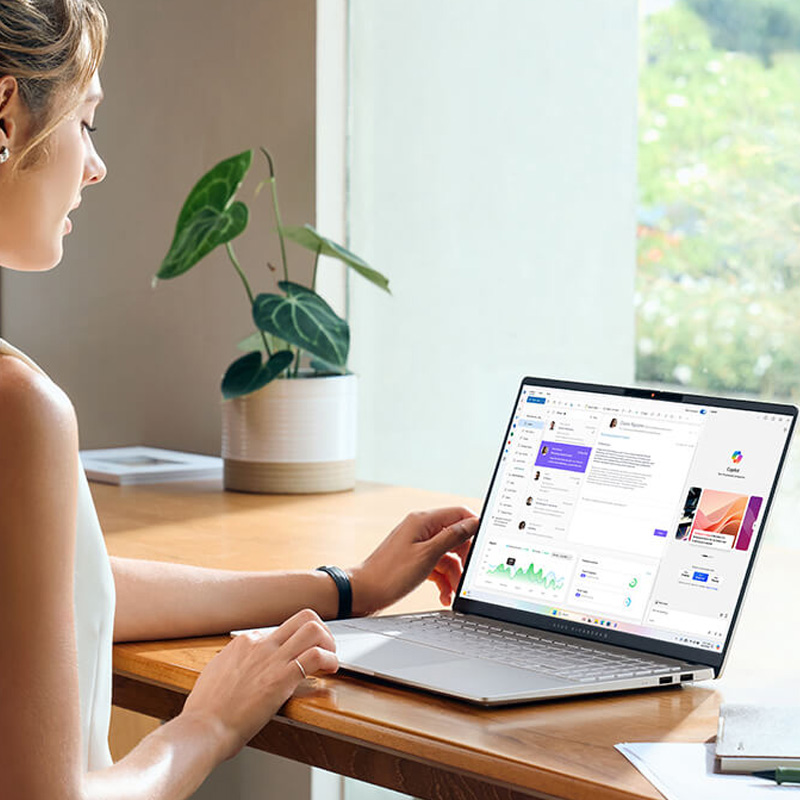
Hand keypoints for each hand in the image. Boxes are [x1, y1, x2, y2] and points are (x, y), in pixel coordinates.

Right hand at [181, 609, 337, 761]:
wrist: (203, 728)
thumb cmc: (206, 712)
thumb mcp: (216, 676)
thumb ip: (232, 667)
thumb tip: (238, 669)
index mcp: (243, 643)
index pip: (280, 631)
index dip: (294, 644)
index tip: (298, 657)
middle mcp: (259, 644)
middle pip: (302, 618)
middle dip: (320, 630)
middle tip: (324, 649)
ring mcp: (271, 658)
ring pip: (312, 629)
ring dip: (328, 641)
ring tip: (330, 659)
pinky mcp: (282, 677)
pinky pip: (316, 656)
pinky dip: (330, 659)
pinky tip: (330, 670)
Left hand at [349, 507, 478, 615]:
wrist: (363, 593)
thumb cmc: (390, 574)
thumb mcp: (428, 555)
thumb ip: (452, 537)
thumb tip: (473, 522)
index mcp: (423, 520)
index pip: (459, 513)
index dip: (474, 528)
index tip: (482, 547)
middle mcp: (420, 529)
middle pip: (455, 537)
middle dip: (463, 559)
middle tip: (465, 577)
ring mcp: (417, 545)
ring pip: (447, 555)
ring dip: (453, 574)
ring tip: (452, 593)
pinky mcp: (414, 560)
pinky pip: (436, 566)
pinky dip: (442, 580)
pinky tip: (443, 595)